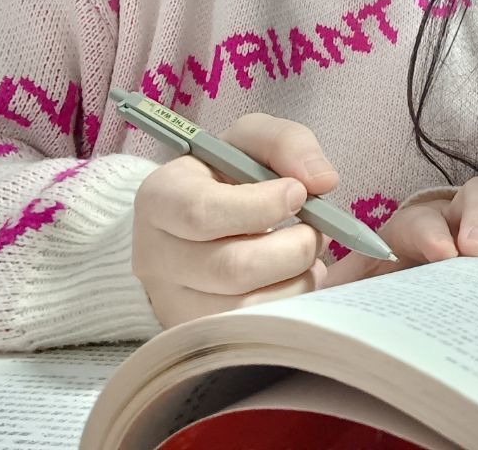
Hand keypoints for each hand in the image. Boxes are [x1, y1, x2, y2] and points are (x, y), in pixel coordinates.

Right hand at [132, 113, 339, 327]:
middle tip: (315, 230)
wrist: (197, 223)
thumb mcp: (249, 142)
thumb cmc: (226, 178)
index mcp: (160, 199)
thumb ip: (286, 144)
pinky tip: (294, 279)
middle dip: (293, 248)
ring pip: (246, 306)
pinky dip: (291, 303)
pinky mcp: (198, 334)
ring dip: (298, 278)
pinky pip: (254, 331)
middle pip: (231, 268)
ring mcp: (172, 303)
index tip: (299, 193)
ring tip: (306, 253)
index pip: (202, 212)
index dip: (262, 206)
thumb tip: (322, 180)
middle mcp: (155, 256)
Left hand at [324, 176, 477, 287]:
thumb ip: (346, 290)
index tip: (444, 255)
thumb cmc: (383, 298)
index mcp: (411, 229)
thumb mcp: (359, 293)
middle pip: (475, 193)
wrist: (406, 302)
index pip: (422, 219)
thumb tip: (326, 302)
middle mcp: (454, 219)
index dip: (432, 232)